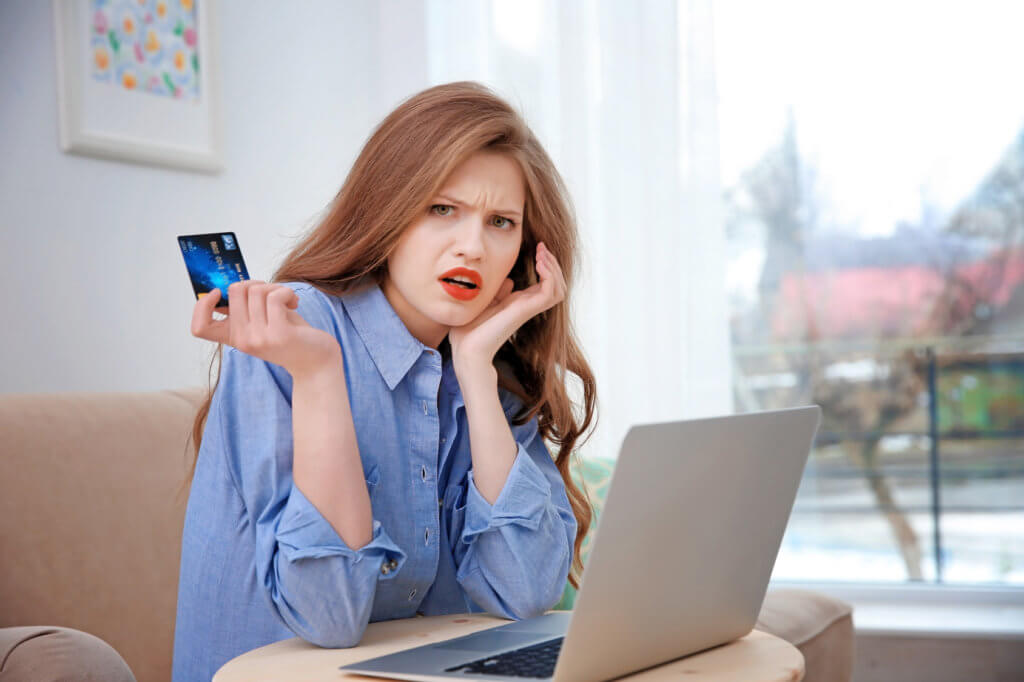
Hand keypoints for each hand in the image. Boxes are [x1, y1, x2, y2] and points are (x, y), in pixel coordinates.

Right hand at [190, 280, 342, 379]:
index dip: (201, 306)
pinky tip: (294, 303)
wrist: (317, 364)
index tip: (218, 294)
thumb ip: (247, 307)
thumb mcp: (263, 323)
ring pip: (256, 290)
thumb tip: (236, 282)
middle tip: (271, 293)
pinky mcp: (279, 334)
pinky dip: (286, 292)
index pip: (199, 327)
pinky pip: (274, 296)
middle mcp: (242, 340)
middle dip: (255, 283)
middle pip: (234, 291)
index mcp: (234, 338)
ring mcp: (259, 338)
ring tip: (286, 300)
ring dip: (275, 287)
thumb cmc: (291, 336)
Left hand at [448, 242, 566, 370]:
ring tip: (542, 255)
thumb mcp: (486, 301)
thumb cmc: (470, 329)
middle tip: (542, 247)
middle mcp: (527, 306)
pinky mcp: (525, 311)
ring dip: (554, 268)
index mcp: (519, 302)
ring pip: (559, 289)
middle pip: (557, 284)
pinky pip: (550, 292)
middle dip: (553, 263)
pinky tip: (539, 264)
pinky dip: (549, 276)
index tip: (538, 247)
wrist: (465, 348)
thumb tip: (508, 280)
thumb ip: (499, 291)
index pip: (546, 283)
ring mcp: (528, 309)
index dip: (546, 264)